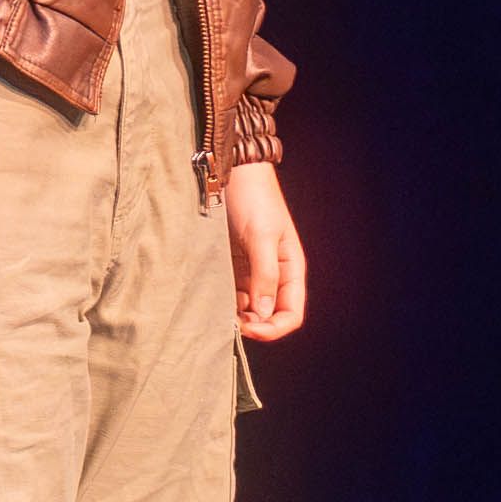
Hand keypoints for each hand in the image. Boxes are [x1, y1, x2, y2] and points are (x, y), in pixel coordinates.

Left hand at [221, 157, 309, 344]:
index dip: (273, 329)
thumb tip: (263, 314)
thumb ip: (265, 275)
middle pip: (268, 316)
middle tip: (228, 323)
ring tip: (216, 313)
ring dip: (235, 316)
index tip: (248, 329)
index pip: (290, 314)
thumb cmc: (254, 199)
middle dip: (252, 326)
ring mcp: (252, 272)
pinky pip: (231, 293)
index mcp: (290, 270)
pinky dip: (223, 302)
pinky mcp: (232, 266)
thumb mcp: (261, 236)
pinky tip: (210, 300)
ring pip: (248, 308)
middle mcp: (273, 275)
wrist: (233, 172)